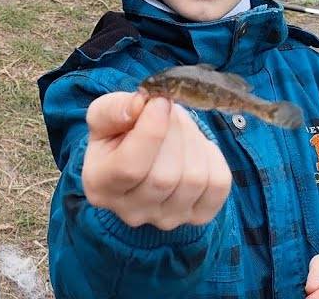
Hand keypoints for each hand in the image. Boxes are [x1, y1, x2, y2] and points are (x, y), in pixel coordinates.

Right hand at [80, 91, 231, 230]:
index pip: (130, 167)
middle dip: (175, 132)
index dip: (151, 130)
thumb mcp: (104, 116)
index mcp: (100, 185)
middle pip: (165, 176)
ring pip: (194, 179)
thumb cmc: (117, 135)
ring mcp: (166, 218)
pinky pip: (219, 184)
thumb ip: (115, 108)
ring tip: (180, 128)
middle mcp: (130, 210)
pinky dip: (213, 157)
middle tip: (169, 111)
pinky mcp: (197, 216)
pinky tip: (195, 148)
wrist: (137, 160)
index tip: (160, 101)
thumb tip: (140, 105)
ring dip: (193, 140)